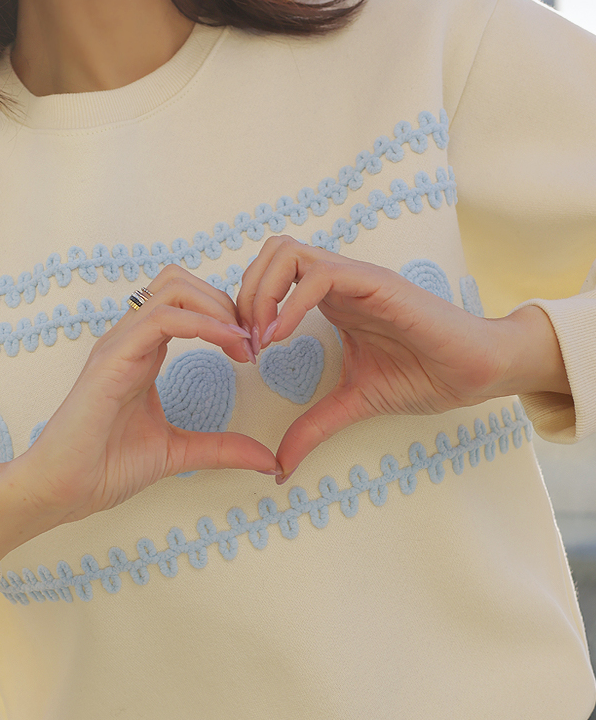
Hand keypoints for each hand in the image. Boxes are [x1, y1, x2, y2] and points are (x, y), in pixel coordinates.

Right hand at [20, 264, 277, 523]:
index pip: (186, 303)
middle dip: (226, 302)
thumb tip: (267, 460)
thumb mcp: (178, 453)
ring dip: (218, 307)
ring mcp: (118, 345)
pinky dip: (202, 323)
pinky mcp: (111, 359)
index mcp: (143, 352)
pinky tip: (227, 344)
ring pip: (173, 287)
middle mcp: (129, 340)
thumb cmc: (103, 467)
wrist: (61, 489)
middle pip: (181, 281)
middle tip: (252, 341)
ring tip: (243, 342)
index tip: (253, 349)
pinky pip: (161, 319)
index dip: (226, 315)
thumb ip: (221, 449)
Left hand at [236, 237, 567, 481]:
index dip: (246, 309)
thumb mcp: (353, 404)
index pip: (271, 276)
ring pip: (288, 251)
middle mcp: (339, 281)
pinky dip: (290, 303)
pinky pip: (321, 274)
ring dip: (261, 293)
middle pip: (271, 252)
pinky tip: (282, 337)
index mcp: (330, 300)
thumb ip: (313, 427)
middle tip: (246, 344)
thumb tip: (279, 468)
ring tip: (262, 340)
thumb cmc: (425, 375)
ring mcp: (358, 278)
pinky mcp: (378, 284)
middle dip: (244, 295)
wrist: (475, 372)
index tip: (245, 355)